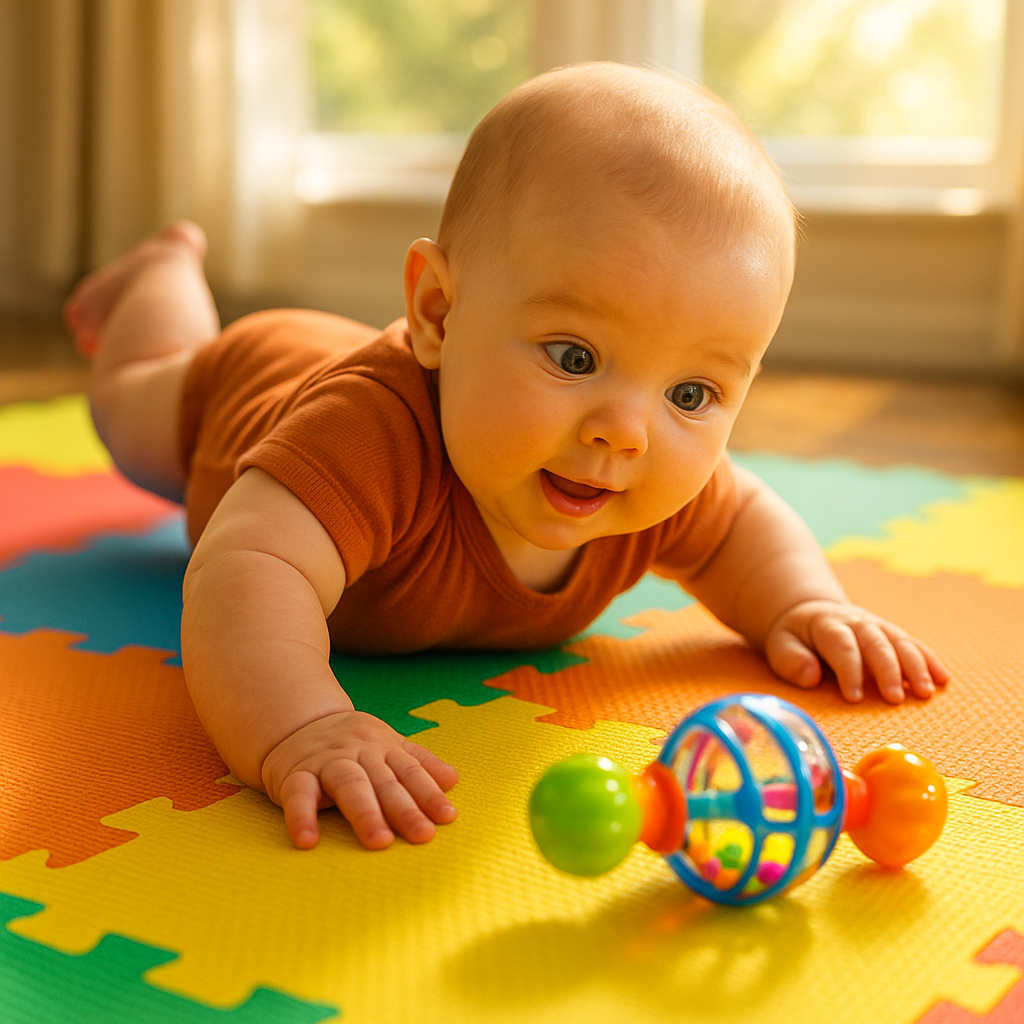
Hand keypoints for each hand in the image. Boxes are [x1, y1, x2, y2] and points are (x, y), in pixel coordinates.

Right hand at [260, 711, 458, 849]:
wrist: (296, 723)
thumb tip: (453, 779)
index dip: (429, 793)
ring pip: (349, 785)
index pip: (410, 771)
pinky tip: (308, 841)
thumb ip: (417, 762)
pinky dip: (302, 817)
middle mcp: (357, 752)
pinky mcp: (294, 775)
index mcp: (383, 747)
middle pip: (384, 781)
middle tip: (423, 835)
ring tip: (379, 842)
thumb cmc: (350, 744)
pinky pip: (298, 795)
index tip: (447, 817)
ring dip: (365, 813)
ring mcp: (326, 762)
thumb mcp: (386, 745)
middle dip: (404, 808)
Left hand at [763, 599, 950, 703]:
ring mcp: (878, 625)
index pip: (841, 645)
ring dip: (916, 666)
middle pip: (876, 643)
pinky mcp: (892, 633)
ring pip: (901, 642)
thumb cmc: (796, 637)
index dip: (849, 670)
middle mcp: (856, 622)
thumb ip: (791, 660)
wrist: (811, 612)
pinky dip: (930, 660)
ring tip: (926, 693)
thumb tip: (810, 677)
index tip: (854, 697)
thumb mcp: (780, 644)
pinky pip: (914, 644)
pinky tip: (943, 679)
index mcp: (827, 625)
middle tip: (895, 699)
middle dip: (888, 670)